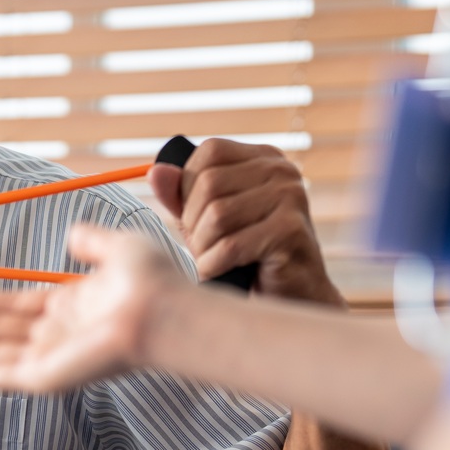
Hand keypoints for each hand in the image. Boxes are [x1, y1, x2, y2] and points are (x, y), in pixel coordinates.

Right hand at [0, 223, 186, 392]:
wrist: (161, 311)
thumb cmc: (150, 282)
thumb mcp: (118, 248)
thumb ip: (92, 242)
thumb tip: (73, 234)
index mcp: (71, 308)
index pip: (14, 307)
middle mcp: (58, 336)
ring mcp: (52, 358)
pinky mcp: (49, 377)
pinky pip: (4, 377)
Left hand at [150, 138, 339, 305]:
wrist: (293, 297)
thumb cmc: (248, 257)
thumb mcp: (207, 221)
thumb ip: (181, 196)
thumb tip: (156, 172)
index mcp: (264, 158)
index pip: (209, 152)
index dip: (188, 186)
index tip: (194, 217)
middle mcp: (281, 171)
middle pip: (209, 183)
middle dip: (193, 223)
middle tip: (202, 247)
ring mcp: (291, 198)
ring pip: (217, 215)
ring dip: (203, 247)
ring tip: (211, 260)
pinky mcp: (290, 231)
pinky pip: (230, 246)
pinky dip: (212, 265)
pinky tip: (217, 273)